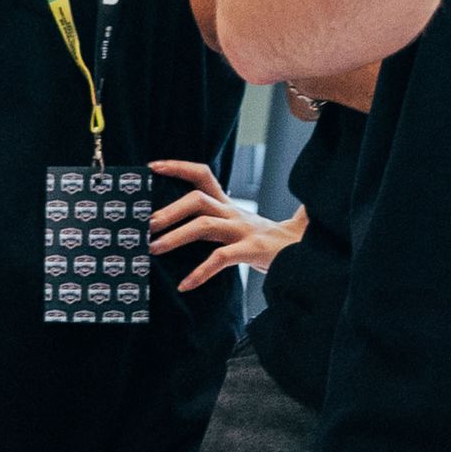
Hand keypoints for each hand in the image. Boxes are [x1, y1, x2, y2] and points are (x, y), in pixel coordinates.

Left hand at [147, 159, 300, 292]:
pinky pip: (220, 258)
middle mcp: (233, 213)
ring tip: (154, 249)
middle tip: (146, 225)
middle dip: (169, 210)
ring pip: (205, 224)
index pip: (202, 175)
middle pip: (197, 199)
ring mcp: (242, 231)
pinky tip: (185, 285)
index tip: (152, 167)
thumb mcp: (242, 224)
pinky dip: (200, 272)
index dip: (177, 167)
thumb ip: (222, 217)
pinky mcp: (251, 250)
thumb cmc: (268, 241)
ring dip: (176, 236)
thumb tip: (198, 215)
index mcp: (228, 205)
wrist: (304, 252)